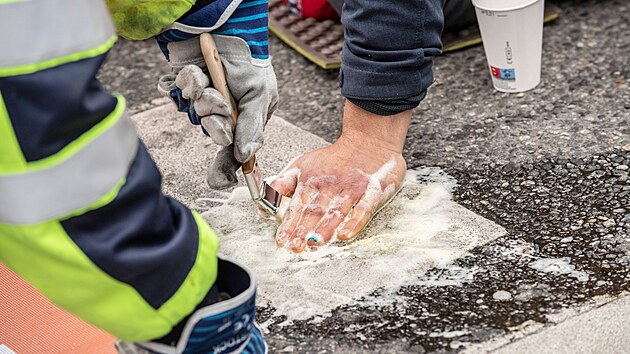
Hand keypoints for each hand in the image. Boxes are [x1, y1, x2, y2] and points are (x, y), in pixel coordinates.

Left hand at [158, 35, 277, 189]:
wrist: (225, 29)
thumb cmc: (249, 62)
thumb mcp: (260, 95)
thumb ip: (252, 127)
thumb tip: (246, 157)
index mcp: (247, 119)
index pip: (237, 151)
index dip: (227, 167)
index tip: (219, 182)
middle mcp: (226, 113)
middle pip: (214, 133)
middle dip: (215, 120)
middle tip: (219, 106)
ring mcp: (205, 99)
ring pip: (196, 113)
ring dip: (202, 97)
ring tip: (208, 82)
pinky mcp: (187, 86)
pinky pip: (181, 93)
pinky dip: (187, 82)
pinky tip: (195, 71)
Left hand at [270, 102, 410, 251]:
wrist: (368, 141)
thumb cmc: (334, 159)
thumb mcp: (302, 165)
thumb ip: (283, 183)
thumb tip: (263, 200)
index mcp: (312, 181)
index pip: (298, 205)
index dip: (289, 223)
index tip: (282, 240)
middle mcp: (331, 186)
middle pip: (315, 210)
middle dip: (304, 229)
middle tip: (295, 246)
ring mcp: (352, 189)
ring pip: (337, 210)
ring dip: (325, 228)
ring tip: (315, 243)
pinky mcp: (373, 192)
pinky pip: (363, 209)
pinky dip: (355, 222)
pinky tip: (345, 234)